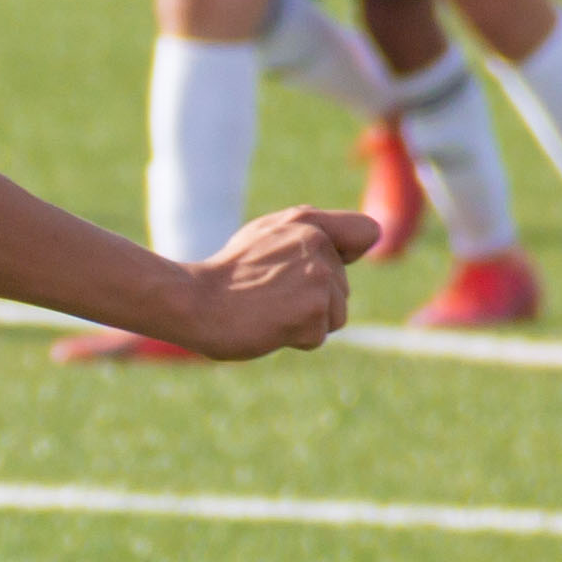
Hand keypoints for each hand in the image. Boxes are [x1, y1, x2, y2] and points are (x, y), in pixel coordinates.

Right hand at [158, 205, 369, 358]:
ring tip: (268, 309)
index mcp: (308, 221)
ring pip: (336, 315)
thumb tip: (368, 238)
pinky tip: (267, 324)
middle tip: (269, 294)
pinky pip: (318, 336)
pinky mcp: (314, 309)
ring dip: (305, 322)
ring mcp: (318, 277)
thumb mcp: (267, 234)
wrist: (194, 302)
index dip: (350, 254)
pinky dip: (294, 339)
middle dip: (313, 300)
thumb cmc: (227, 274)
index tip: (318, 267)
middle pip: (342, 289)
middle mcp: (318, 244)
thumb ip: (312, 232)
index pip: (366, 232)